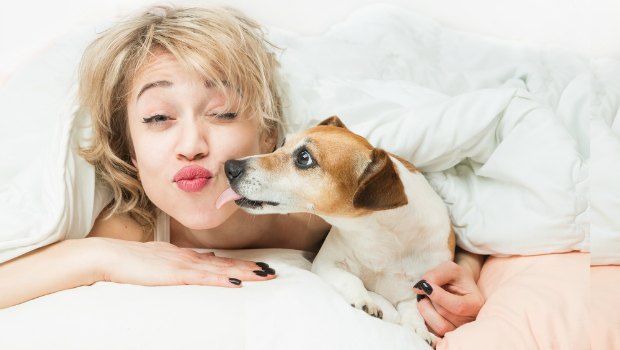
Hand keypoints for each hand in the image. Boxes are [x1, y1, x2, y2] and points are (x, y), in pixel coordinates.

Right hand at [90, 237, 275, 286]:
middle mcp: (190, 257)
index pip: (220, 260)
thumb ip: (183, 261)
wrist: (110, 256)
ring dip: (244, 272)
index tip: (259, 266)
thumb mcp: (162, 260)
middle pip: (227, 263)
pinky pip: (203, 278)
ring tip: (264, 275)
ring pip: (221, 269)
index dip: (241, 263)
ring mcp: (184, 264)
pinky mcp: (175, 274)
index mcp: (186, 255)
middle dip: (250, 268)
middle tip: (272, 272)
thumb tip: (205, 261)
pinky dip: (222, 279)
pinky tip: (236, 282)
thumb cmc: (131, 261)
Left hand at [413, 260, 484, 335]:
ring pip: (438, 326)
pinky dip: (425, 316)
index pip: (458, 306)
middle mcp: (470, 321)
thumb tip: (419, 289)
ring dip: (426, 308)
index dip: (438, 296)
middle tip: (428, 289)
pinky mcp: (446, 335)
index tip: (426, 286)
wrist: (457, 286)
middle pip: (444, 314)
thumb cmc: (455, 277)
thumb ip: (435, 275)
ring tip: (428, 298)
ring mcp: (458, 330)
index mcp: (476, 304)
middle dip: (431, 299)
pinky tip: (429, 307)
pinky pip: (431, 331)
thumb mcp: (448, 268)